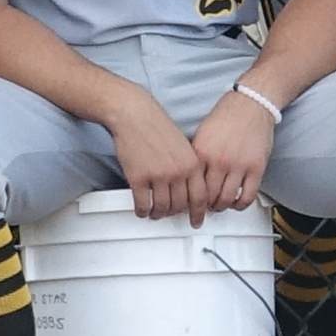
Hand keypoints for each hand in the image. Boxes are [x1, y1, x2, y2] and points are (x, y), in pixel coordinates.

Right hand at [109, 105, 216, 219]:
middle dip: (175, 214)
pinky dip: (142, 211)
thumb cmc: (157, 127)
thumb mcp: (183, 146)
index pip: (201, 197)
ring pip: (162, 208)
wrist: (135, 114)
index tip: (196, 221)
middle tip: (170, 214)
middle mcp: (178, 171)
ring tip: (155, 213)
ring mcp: (158, 175)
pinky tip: (142, 209)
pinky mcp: (139, 177)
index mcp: (192, 163)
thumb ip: (189, 167)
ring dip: (158, 214)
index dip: (198, 213)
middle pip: (181, 206)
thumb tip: (189, 191)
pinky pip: (143, 204)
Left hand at [187, 80, 277, 210]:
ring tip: (220, 205)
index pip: (191, 186)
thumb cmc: (227, 116)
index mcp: (201, 152)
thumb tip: (188, 178)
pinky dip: (240, 205)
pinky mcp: (256, 167)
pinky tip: (237, 203)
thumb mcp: (202, 135)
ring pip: (226, 200)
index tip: (189, 204)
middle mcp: (218, 160)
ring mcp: (238, 165)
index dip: (189, 199)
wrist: (250, 104)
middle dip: (204, 206)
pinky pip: (247, 196)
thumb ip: (196, 157)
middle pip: (207, 197)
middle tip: (204, 208)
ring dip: (222, 207)